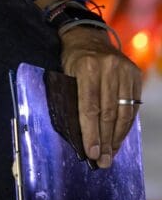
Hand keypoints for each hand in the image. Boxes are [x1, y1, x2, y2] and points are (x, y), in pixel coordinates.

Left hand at [60, 25, 142, 167]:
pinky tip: (119, 139)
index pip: (89, 108)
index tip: (90, 152)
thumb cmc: (71, 60)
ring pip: (123, 112)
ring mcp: (125, 71)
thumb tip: (79, 134)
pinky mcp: (135, 74)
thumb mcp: (64, 75)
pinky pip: (132, 106)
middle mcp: (109, 69)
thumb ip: (72, 99)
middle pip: (108, 113)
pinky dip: (126, 125)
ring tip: (110, 155)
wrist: (89, 37)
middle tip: (101, 162)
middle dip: (104, 141)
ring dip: (117, 137)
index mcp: (86, 69)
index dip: (90, 132)